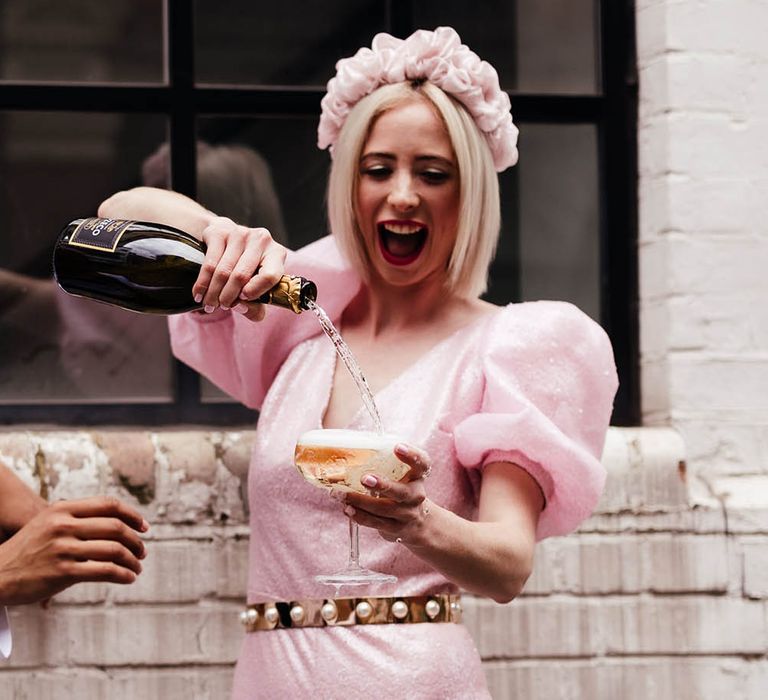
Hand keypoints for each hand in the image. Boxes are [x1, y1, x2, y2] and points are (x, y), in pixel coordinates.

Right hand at [0, 496, 147, 605]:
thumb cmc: (29, 548)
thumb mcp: (49, 522)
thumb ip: (77, 517)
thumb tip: (115, 519)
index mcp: (63, 509)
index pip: (109, 505)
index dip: (132, 515)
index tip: (144, 527)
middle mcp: (64, 525)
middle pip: (115, 527)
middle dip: (135, 540)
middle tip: (142, 551)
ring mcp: (63, 548)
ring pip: (113, 550)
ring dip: (132, 560)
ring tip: (138, 567)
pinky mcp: (63, 572)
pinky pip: (104, 571)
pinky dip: (122, 574)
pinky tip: (128, 578)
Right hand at [194, 216, 286, 320]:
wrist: (227, 237)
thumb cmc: (247, 268)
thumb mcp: (258, 286)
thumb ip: (256, 306)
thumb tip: (240, 307)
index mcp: (277, 254)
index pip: (270, 275)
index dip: (255, 291)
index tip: (241, 301)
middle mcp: (261, 239)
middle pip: (241, 275)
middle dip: (228, 297)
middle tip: (220, 308)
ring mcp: (239, 233)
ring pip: (223, 271)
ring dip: (213, 292)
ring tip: (208, 305)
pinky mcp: (219, 232)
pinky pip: (209, 263)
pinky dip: (203, 282)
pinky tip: (199, 294)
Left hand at [342, 443, 432, 545]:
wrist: (418, 523)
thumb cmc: (402, 490)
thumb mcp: (402, 476)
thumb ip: (386, 465)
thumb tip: (349, 450)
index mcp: (418, 476)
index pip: (421, 463)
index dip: (411, 454)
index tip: (397, 446)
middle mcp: (416, 495)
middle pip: (401, 492)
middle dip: (383, 485)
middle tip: (365, 478)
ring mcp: (406, 514)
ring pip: (383, 509)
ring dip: (360, 502)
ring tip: (342, 495)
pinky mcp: (395, 528)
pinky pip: (376, 523)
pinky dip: (360, 516)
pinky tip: (347, 509)